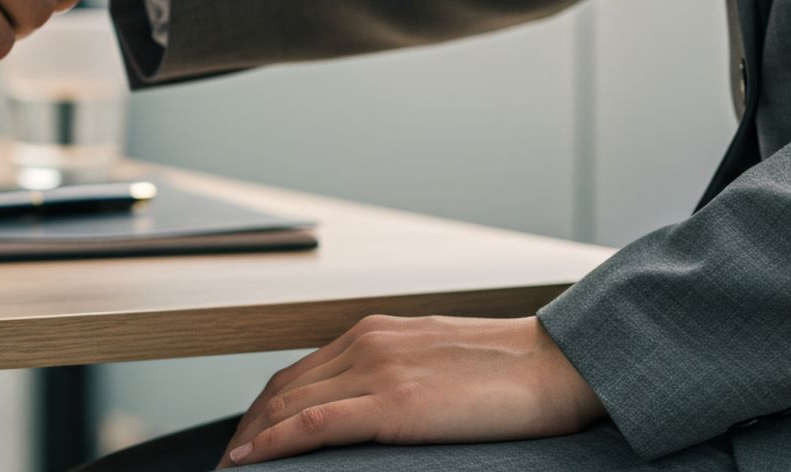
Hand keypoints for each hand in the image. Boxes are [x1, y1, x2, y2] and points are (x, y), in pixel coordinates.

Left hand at [218, 315, 605, 466]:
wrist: (559, 364)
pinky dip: (274, 442)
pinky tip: (252, 459)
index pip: (299, 374)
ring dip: (253, 438)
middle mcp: (366, 343)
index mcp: (374, 333)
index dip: (265, 410)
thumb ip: (395, 375)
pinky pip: (313, 423)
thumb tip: (368, 408)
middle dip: (250, 427)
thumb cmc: (511, 372)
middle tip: (231, 461)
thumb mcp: (436, 362)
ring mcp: (377, 370)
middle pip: (283, 389)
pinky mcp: (393, 402)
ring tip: (234, 467)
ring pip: (288, 405)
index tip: (248, 439)